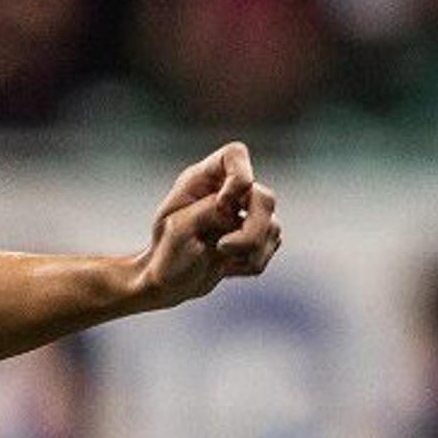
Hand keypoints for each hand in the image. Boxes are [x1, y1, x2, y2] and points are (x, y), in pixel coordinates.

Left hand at [131, 142, 281, 308]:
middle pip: (264, 197)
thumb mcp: (178, 229)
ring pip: (273, 225)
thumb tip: (236, 213)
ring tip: (221, 260)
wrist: (169, 282)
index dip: (240, 176)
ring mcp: (245, 213)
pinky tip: (229, 267)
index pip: (234, 154)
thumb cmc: (165, 254)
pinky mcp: (257, 235)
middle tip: (223, 248)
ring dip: (250, 251)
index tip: (222, 205)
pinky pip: (272, 245)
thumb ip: (208, 211)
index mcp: (202, 180)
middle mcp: (227, 191)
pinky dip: (253, 261)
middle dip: (251, 229)